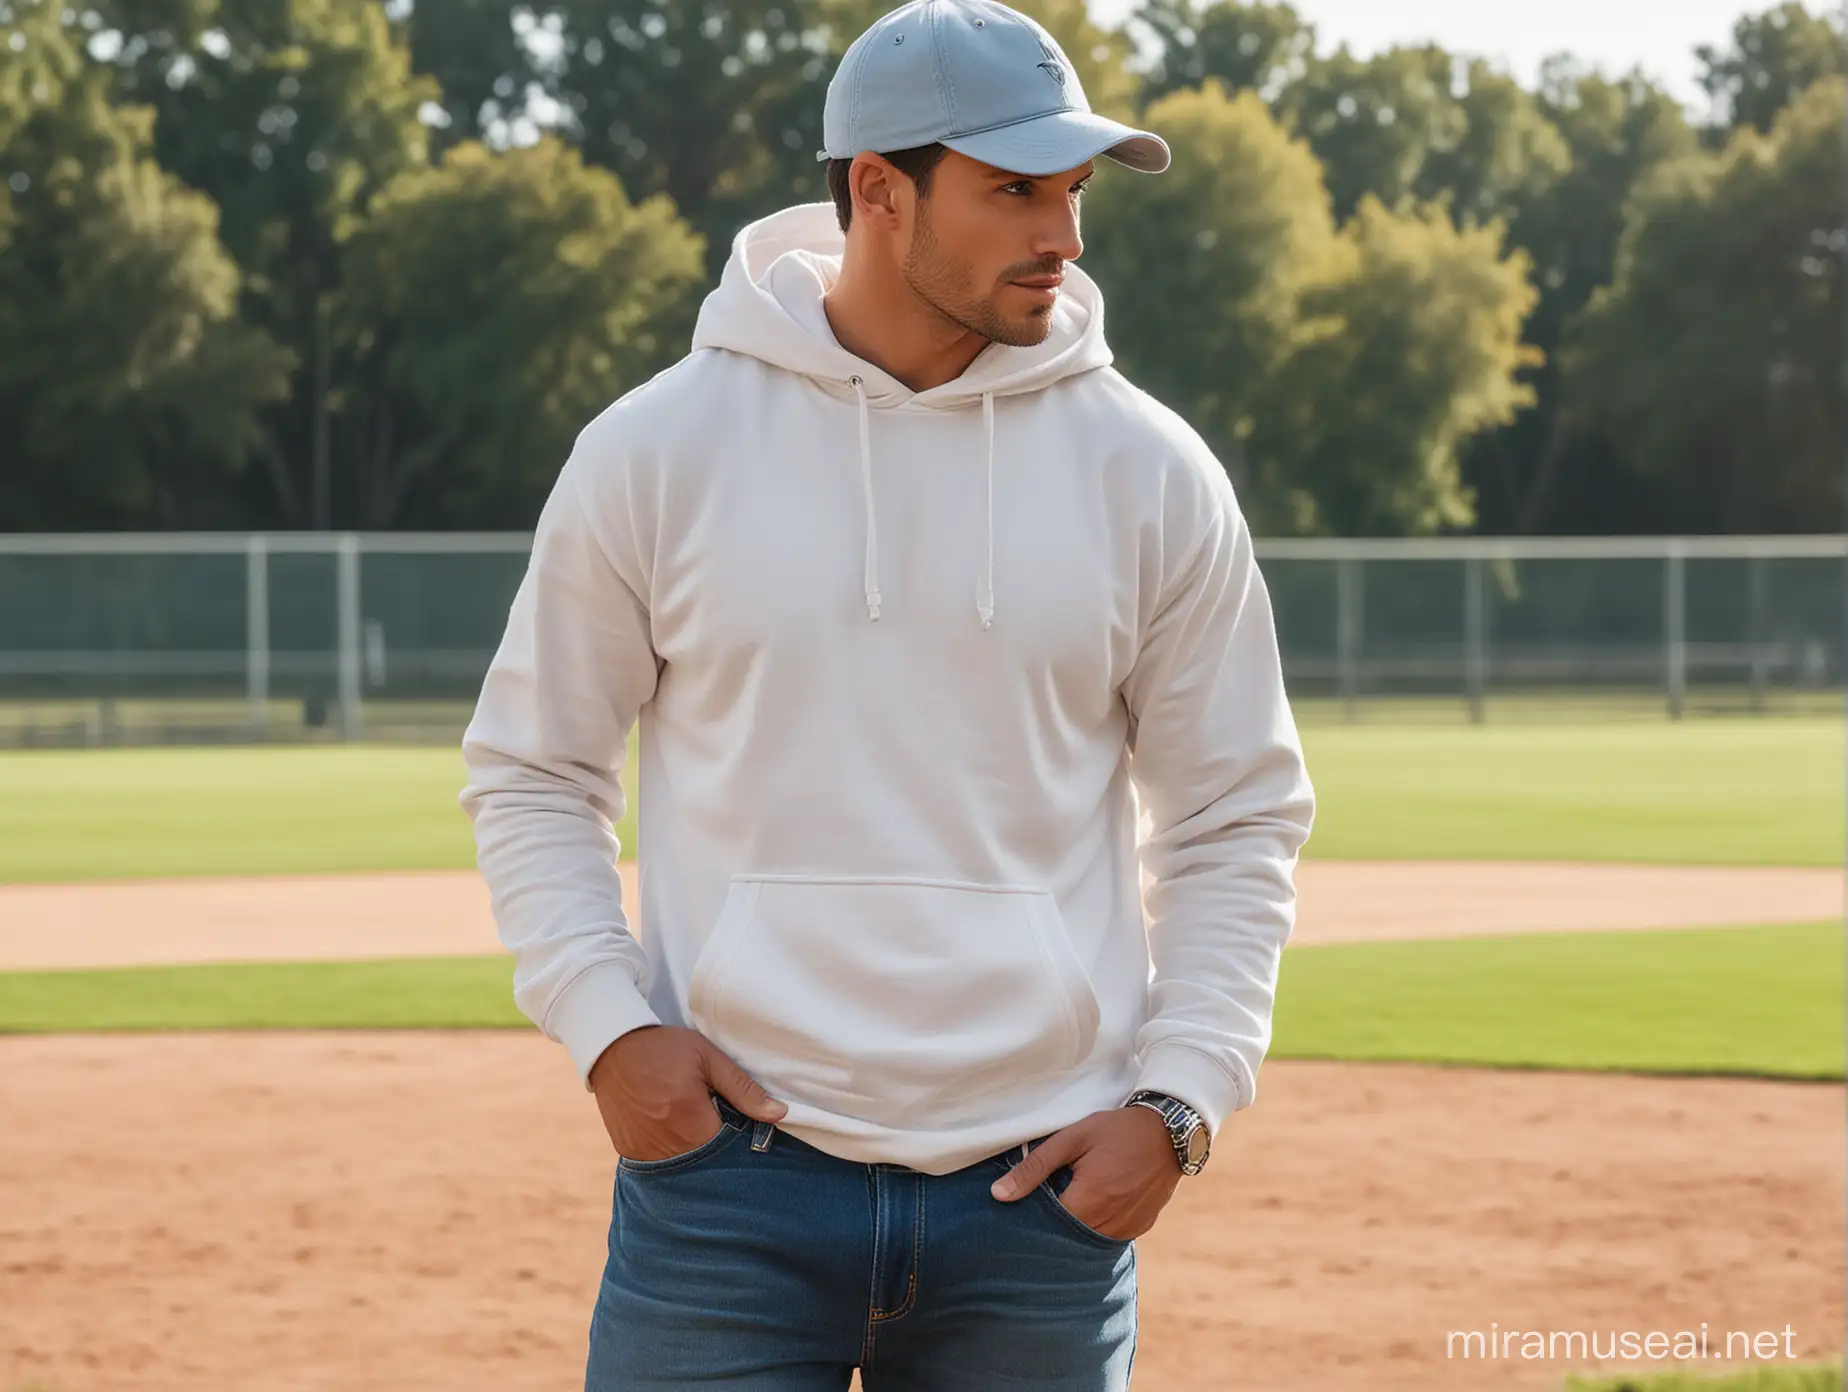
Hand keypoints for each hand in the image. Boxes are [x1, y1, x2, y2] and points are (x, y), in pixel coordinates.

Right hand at [587, 1024, 786, 1161]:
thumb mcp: (708, 1058)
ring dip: (695, 1155)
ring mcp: (643, 1152)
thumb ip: (743, 1089)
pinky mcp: (628, 1152)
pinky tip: (674, 1132)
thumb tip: (779, 1114)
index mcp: (689, 1118)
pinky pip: (659, 1166)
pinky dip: (672, 1155)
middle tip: (718, 1125)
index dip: (741, 1144)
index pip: (730, 1151)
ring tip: (694, 1127)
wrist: (611, 1045)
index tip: (745, 1131)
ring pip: (683, 1170)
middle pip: (707, 1166)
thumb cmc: (664, 1048)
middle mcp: (665, 1143)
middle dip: (719, 1153)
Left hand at [988, 1105, 1181, 1240]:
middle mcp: (1110, 1223)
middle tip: (1047, 1203)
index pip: (1048, 1228)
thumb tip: (999, 1195)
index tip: (1025, 1208)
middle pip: (1068, 1239)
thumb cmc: (1117, 1129)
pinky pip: (1111, 1236)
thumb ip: (1034, 1168)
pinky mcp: (1142, 1226)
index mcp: (1089, 1202)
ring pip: (1090, 1241)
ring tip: (1071, 1200)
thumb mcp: (1072, 1139)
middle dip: (1054, 1227)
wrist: (1171, 1129)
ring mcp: (1129, 1228)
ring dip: (1077, 1227)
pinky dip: (1098, 1226)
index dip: (1033, 1219)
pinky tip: (1094, 1204)